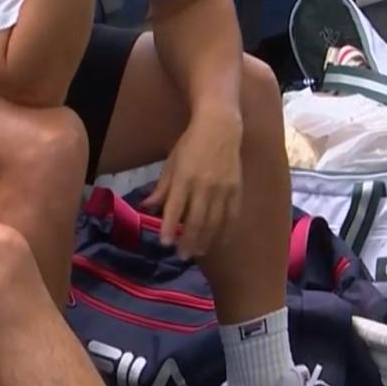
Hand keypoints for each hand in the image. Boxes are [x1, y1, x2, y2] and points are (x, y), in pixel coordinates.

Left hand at [142, 109, 242, 258]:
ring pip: (216, 222)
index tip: (165, 243)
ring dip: (207, 240)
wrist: (220, 129)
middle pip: (197, 220)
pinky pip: (232, 216)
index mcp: (185, 178)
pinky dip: (226, 231)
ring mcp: (224, 189)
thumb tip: (148, 206)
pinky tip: (220, 242)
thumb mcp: (171, 163)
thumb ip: (162, 187)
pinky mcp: (237, 190)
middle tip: (182, 255)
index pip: (175, 208)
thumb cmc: (190, 145)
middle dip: (189, 241)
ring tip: (198, 253)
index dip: (170, 227)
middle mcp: (205, 186)